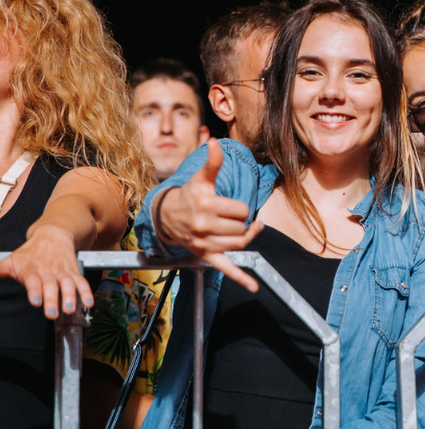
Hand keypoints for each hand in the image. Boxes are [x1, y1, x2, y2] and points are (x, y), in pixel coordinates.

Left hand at [0, 225, 92, 318]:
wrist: (53, 235)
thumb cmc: (30, 253)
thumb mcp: (11, 260)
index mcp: (32, 270)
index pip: (33, 281)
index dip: (35, 291)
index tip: (36, 301)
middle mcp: (49, 272)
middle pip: (51, 286)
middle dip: (53, 300)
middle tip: (52, 313)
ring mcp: (62, 273)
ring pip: (68, 284)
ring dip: (70, 296)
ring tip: (70, 309)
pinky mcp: (73, 273)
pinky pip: (81, 282)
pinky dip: (86, 292)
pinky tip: (89, 302)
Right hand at [158, 138, 261, 291]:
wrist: (167, 217)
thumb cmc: (189, 195)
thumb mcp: (200, 178)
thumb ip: (212, 162)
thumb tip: (215, 141)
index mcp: (206, 206)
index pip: (242, 211)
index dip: (241, 208)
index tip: (230, 206)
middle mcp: (205, 226)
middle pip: (242, 227)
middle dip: (240, 221)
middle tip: (229, 217)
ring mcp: (206, 243)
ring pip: (240, 243)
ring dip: (243, 236)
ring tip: (239, 228)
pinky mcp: (206, 256)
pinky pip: (226, 269)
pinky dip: (241, 278)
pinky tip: (253, 286)